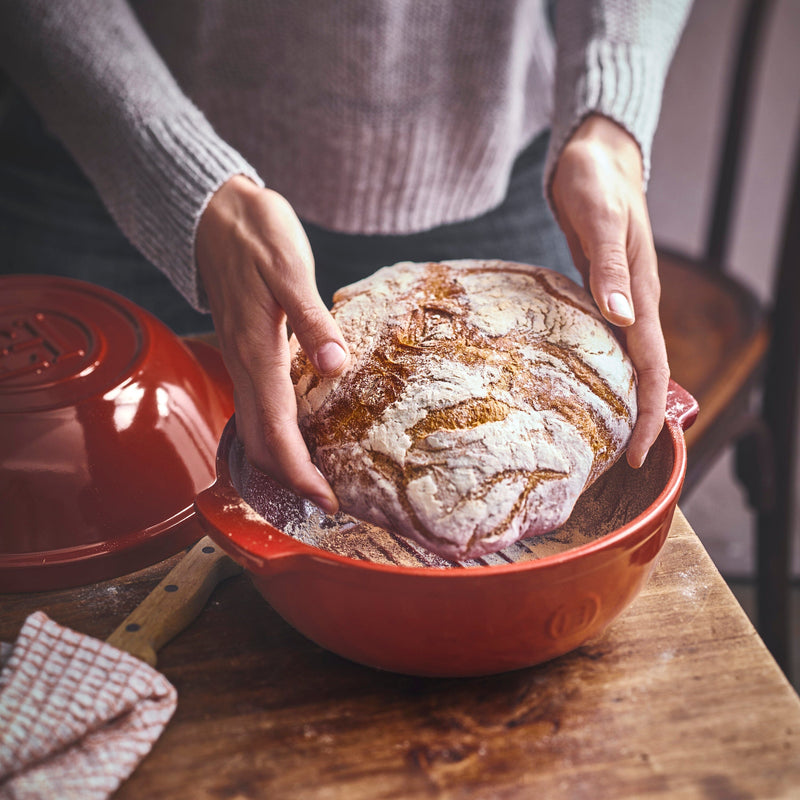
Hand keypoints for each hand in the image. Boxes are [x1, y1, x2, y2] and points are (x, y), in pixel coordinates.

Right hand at [196, 176, 348, 511]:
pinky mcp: (246, 350)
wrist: (213, 213)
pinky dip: (277, 433)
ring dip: (284, 461)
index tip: (326, 501)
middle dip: (292, 480)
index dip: (300, 473)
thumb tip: (336, 365)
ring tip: (317, 480)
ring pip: (256, 428)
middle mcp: (245, 365)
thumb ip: (312, 319)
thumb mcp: (289, 269)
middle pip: (262, 442)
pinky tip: (300, 434)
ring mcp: (242, 359)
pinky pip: (258, 406)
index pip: (276, 432)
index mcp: (257, 353)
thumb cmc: (255, 235)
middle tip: (328, 503)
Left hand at [550, 115, 668, 467]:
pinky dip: (597, 369)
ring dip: (617, 399)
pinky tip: (578, 384)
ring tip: (596, 436)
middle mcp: (633, 305)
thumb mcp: (601, 219)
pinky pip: (603, 341)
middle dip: (634, 419)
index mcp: (642, 296)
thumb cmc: (596, 182)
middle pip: (643, 374)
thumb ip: (610, 267)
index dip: (647, 414)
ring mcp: (616, 300)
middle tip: (613, 463)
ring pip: (624, 361)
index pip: (652, 368)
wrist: (595, 156)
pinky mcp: (597, 292)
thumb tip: (622, 317)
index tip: (635, 455)